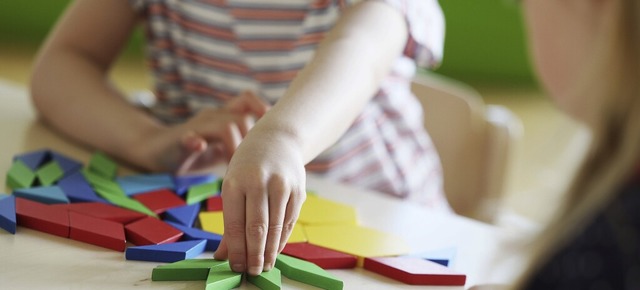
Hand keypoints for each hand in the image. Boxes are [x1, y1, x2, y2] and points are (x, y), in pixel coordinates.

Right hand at [141, 91, 269, 174]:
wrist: (152, 151)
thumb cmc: (192, 152)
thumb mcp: (220, 149)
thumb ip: (240, 145)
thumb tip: (270, 153)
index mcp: (223, 117)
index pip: (248, 101)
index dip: (262, 111)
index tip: (270, 133)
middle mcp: (211, 117)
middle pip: (243, 117)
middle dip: (250, 140)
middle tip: (248, 163)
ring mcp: (195, 126)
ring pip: (224, 126)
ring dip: (234, 146)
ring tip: (232, 166)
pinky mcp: (178, 140)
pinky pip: (188, 137)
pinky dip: (195, 141)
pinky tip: (199, 147)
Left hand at [213, 130, 306, 275]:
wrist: (278, 139)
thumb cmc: (249, 166)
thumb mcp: (233, 186)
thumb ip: (230, 222)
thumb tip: (223, 256)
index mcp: (235, 182)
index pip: (235, 224)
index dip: (236, 249)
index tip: (236, 267)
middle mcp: (258, 182)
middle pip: (257, 228)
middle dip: (254, 255)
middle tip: (252, 272)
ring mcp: (281, 185)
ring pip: (276, 227)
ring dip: (269, 251)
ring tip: (264, 267)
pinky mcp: (298, 190)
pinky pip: (289, 221)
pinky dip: (282, 239)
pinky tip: (275, 250)